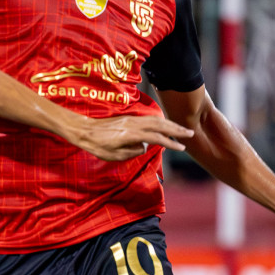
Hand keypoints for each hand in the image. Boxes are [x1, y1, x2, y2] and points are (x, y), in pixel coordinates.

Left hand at [71, 114, 192, 161]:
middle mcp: (133, 124)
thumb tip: (145, 147)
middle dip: (177, 130)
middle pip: (160, 125)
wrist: (84, 130)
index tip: (181, 147)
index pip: (156, 138)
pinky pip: (149, 119)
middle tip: (190, 133)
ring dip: (170, 124)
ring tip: (181, 129)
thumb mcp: (114, 155)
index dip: (171, 143)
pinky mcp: (129, 118)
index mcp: (131, 135)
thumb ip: (132, 152)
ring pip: (156, 120)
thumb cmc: (96, 146)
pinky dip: (160, 122)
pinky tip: (165, 125)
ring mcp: (131, 120)